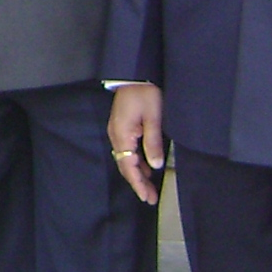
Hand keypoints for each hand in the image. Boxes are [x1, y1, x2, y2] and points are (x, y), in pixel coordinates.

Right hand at [108, 85, 167, 206]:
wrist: (133, 73)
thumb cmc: (144, 92)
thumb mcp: (153, 117)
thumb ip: (153, 142)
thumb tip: (155, 166)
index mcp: (122, 135)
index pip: (129, 166)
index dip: (138, 183)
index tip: (146, 197)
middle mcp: (116, 136)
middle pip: (125, 166)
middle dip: (138, 183)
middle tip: (150, 198)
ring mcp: (118, 132)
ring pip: (126, 159)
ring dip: (138, 174)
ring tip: (150, 188)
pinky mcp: (122, 128)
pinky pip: (128, 150)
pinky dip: (137, 162)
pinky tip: (146, 167)